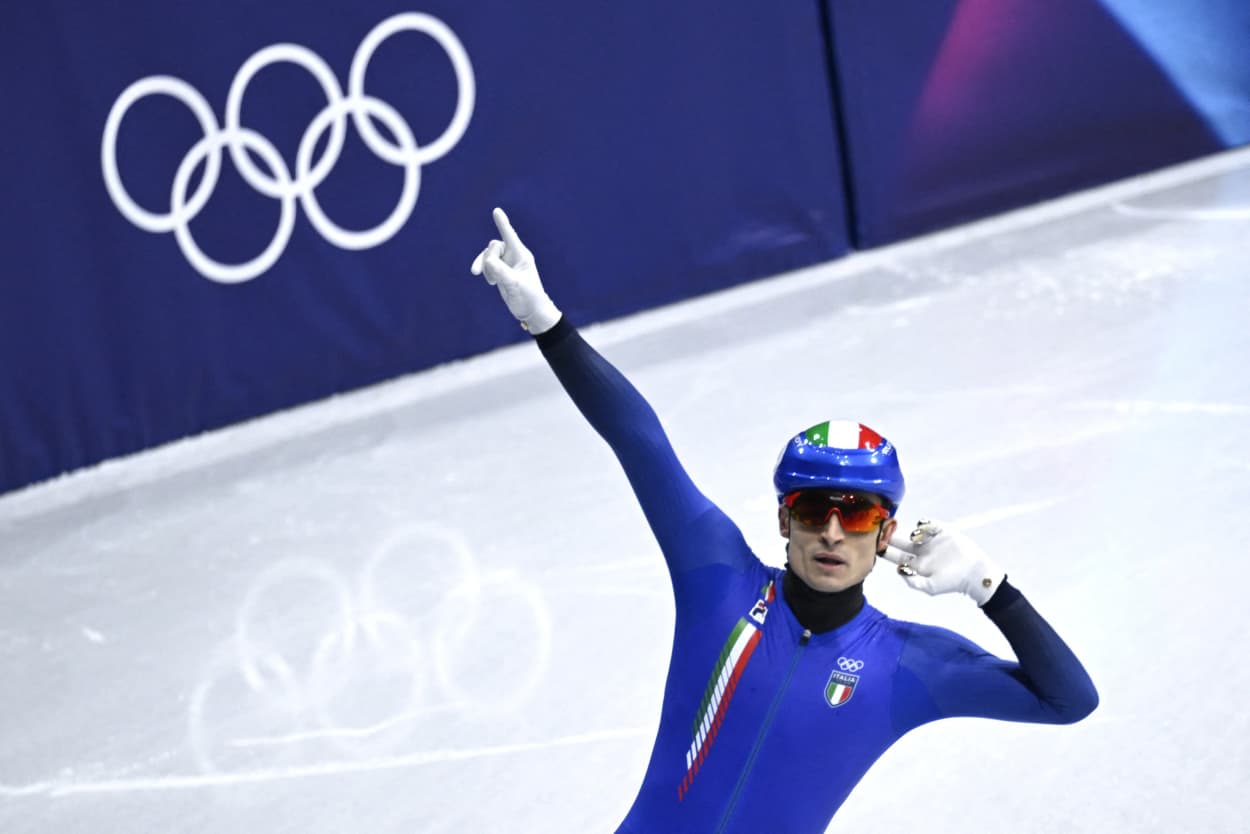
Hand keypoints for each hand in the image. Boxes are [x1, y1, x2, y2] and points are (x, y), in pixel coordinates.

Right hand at [470, 207, 561, 334]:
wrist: (531, 311)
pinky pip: (488, 264)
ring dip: (485, 267)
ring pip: (488, 256)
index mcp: (521, 255)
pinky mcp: (502, 271)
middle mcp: (514, 256)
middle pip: (493, 247)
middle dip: (486, 259)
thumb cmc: (528, 297)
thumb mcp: (514, 284)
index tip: (496, 211)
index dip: (502, 223)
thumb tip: (487, 261)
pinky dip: (486, 271)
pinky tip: (492, 282)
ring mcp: (507, 263)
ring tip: (491, 282)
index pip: (509, 236)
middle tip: (485, 276)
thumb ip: (500, 271)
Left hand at [881, 520, 1004, 605]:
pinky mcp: (943, 532)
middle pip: (899, 541)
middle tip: (884, 530)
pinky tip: (924, 528)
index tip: (877, 544)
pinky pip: (930, 525)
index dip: (885, 549)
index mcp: (914, 563)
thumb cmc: (951, 583)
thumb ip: (913, 582)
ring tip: (914, 537)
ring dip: (909, 532)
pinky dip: (925, 524)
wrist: (974, 574)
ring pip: (913, 532)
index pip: (894, 555)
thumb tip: (899, 570)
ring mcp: (930, 541)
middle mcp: (920, 551)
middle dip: (891, 535)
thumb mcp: (930, 587)